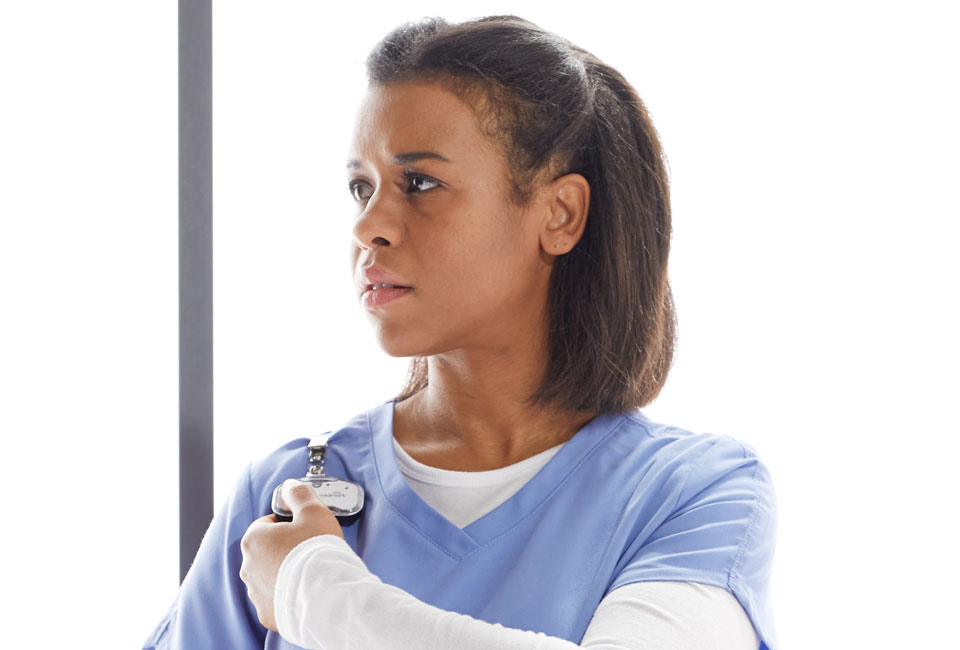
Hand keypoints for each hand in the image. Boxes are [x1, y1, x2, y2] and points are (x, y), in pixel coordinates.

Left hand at [240, 479, 345, 631]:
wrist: (326, 596)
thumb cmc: (317, 552)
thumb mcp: (313, 511)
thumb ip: (299, 494)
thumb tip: (291, 486)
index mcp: (255, 539)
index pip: (266, 523)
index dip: (287, 523)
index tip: (303, 528)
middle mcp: (248, 567)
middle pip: (266, 550)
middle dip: (284, 549)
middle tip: (309, 550)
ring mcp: (256, 592)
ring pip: (269, 576)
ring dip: (284, 573)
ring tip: (310, 572)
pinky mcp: (267, 613)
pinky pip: (276, 600)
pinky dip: (287, 595)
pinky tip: (306, 591)